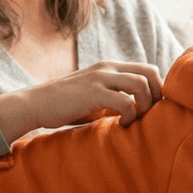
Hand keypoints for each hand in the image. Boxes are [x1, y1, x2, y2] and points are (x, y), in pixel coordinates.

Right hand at [0, 61, 163, 142]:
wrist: (34, 105)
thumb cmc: (65, 107)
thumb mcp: (94, 97)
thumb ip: (114, 98)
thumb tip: (139, 112)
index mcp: (109, 67)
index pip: (147, 69)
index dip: (156, 88)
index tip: (152, 108)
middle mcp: (107, 68)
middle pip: (150, 72)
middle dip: (157, 94)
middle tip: (150, 114)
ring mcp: (100, 78)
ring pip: (141, 84)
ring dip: (146, 105)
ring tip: (137, 120)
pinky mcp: (92, 92)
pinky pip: (125, 101)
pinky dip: (130, 115)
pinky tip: (122, 125)